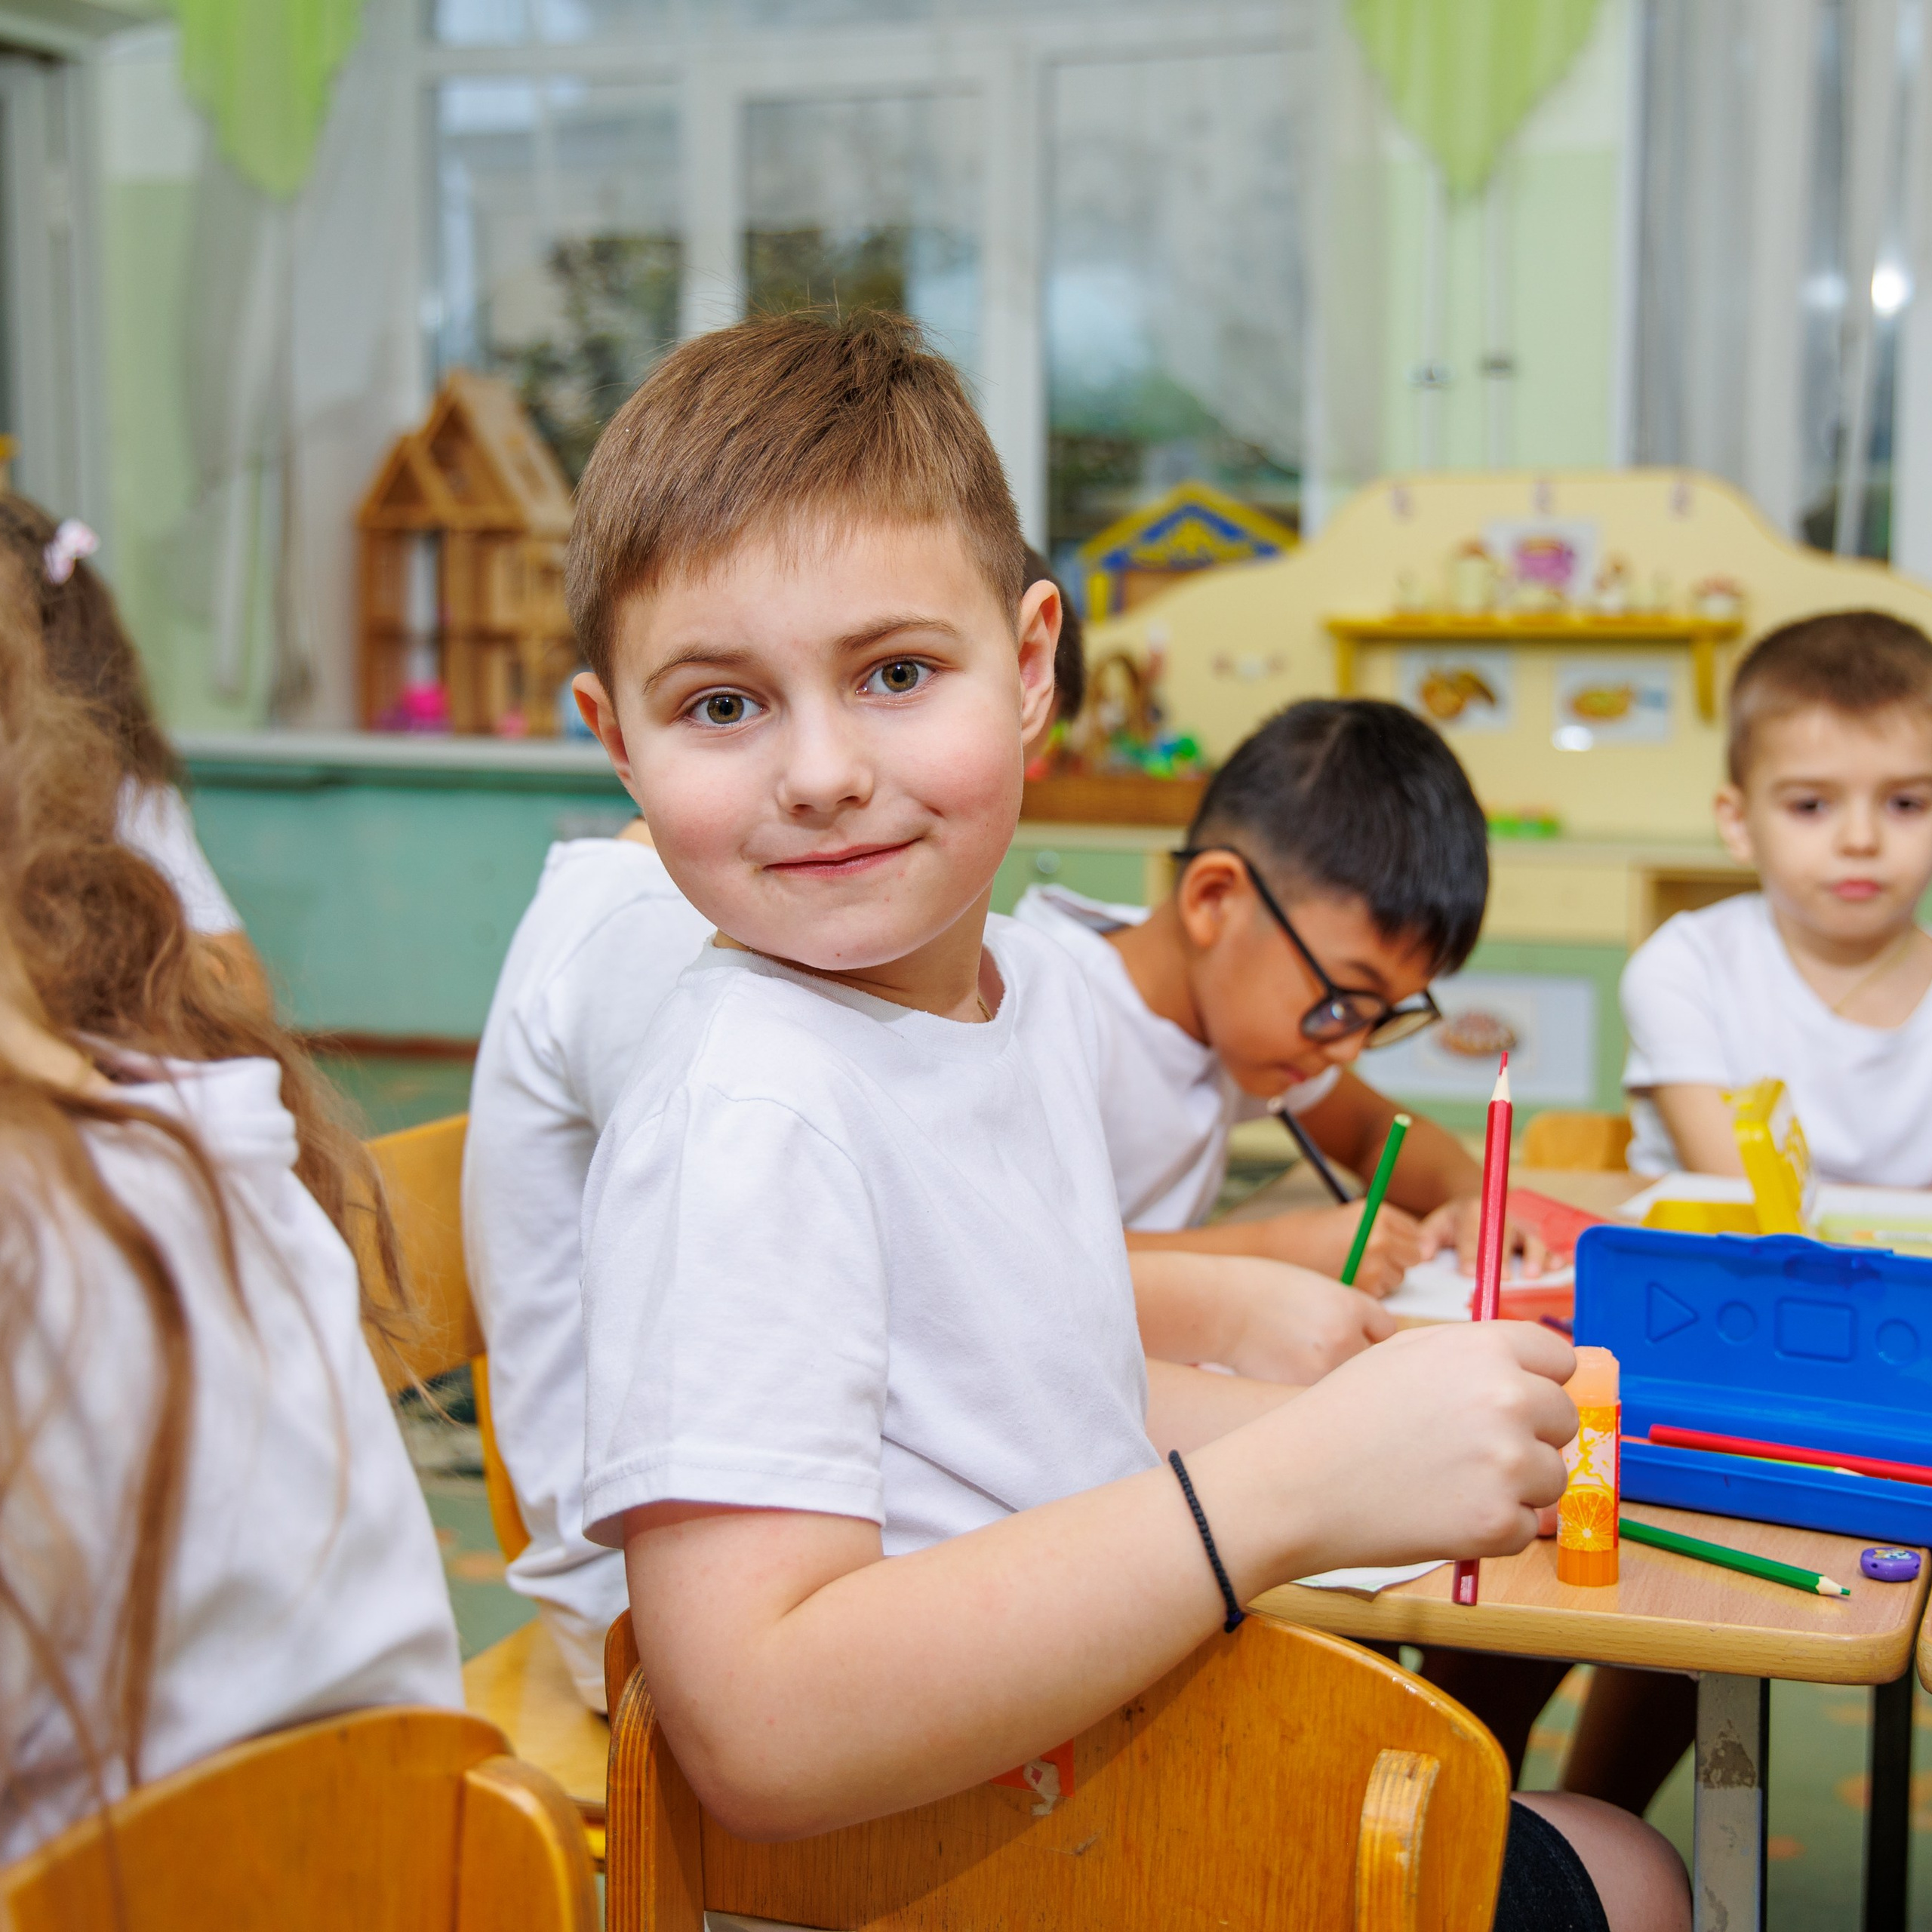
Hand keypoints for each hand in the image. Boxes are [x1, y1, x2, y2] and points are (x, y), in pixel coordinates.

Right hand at [1199, 1320, 1576, 1582]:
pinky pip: (1526, 1527)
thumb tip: (1531, 1374)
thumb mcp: (1406, 1352)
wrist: (1298, 1482)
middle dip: (1529, 1435)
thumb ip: (1475, 1354)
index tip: (1515, 1400)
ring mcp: (1508, 1463)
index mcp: (1485, 1349)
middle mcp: (1508, 1398)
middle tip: (1470, 1449)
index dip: (1537, 1380)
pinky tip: (1441, 1513)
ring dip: (1514, 1486)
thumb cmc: (1345, 1414)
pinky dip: (1493, 1529)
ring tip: (1449, 1482)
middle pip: (1562, 1418)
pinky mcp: (1500, 1523)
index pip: (1559, 1359)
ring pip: (1551, 1476)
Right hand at [1218, 1255, 1395, 1382]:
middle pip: (1374, 1360)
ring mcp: (1324, 1368)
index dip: (1369, 1332)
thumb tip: (1364, 1338)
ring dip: (1335, 1377)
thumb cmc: (1260, 1289)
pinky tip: (1288, 1371)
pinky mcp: (1300, 1390)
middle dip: (1356, 1357)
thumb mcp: (1313, 1287)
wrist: (1218, 1305)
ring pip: (1349, 1382)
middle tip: (1326, 1349)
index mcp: (1350, 1304)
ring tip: (1303, 1361)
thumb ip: (1344, 1311)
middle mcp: (1345, 1337)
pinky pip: (1322, 1395)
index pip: (1386, 1329)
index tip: (1355, 1334)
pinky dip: (1312, 1391)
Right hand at [1256, 1200, 1423, 1295]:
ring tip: (1344, 1272)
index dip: (1399, 1240)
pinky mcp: (1362, 1297)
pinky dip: (1365, 1296)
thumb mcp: (1343, 1219)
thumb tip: (1419, 1251)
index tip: (1382, 1245)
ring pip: (1396, 1281)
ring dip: (1380, 1281)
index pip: (1414, 1232)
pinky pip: (1379, 1299)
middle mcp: (1380, 1240)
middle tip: (1361, 1261)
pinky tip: (1338, 1285)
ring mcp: (1373, 1270)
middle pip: (1412, 1258)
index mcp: (1377, 1215)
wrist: (1264, 1255)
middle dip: (1393, 1261)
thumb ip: (1380, 1230)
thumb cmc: (1297, 1236)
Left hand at [1418, 1195, 1553, 1278]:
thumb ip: (1427, 1237)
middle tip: (1505, 1279)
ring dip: (1535, 1254)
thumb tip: (1422, 1254)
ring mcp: (1523, 1218)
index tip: (1470, 1273)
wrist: (1483, 1196)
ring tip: (1534, 1274)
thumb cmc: (1460, 1219)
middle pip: (1504, 1233)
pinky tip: (1561, 1264)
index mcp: (1472, 1209)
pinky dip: (1557, 1251)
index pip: (1471, 1233)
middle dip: (1504, 1256)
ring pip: (1532, 1233)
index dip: (1471, 1254)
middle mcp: (1501, 1211)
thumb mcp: (1438, 1222)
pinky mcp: (1539, 1226)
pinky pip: (1552, 1238)